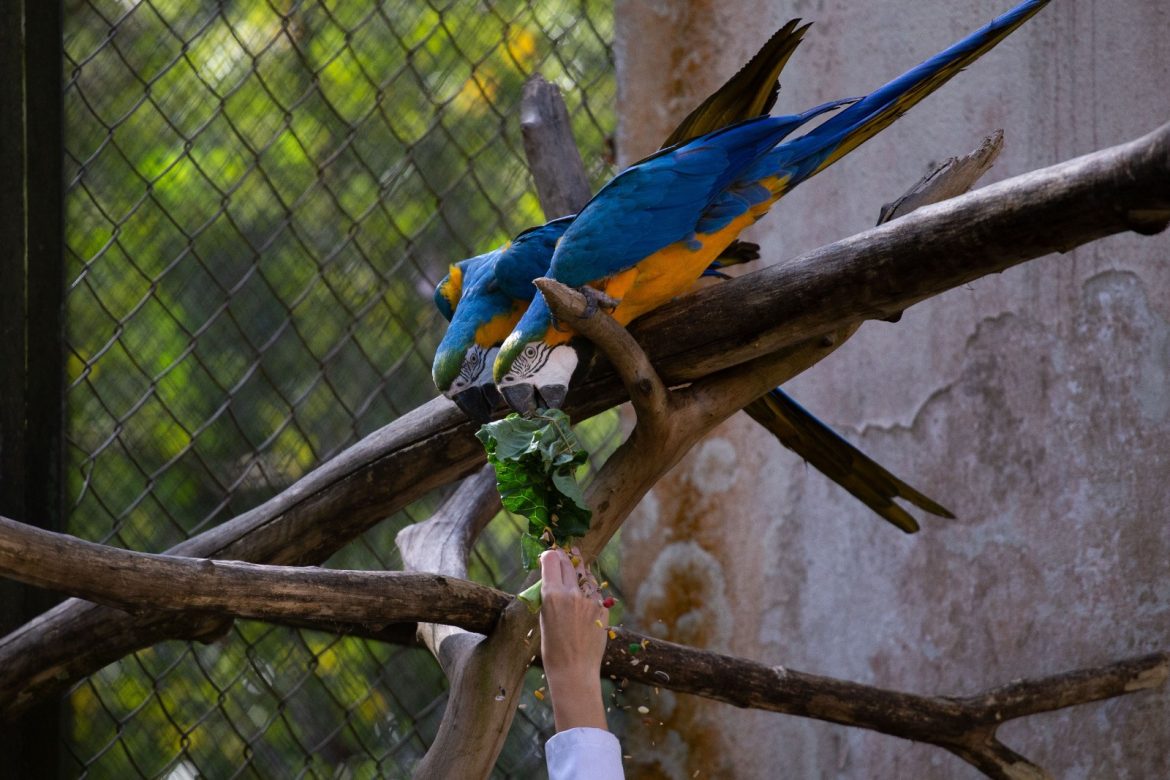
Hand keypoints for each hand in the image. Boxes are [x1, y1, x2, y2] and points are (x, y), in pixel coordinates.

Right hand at [539, 548, 609, 731]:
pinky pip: (595, 590)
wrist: (574, 670)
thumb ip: (550, 596)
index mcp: (552, 595)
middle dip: (563, 557)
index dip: (548, 555)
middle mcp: (572, 593)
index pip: (551, 560)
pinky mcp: (602, 607)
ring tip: (576, 560)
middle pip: (568, 563)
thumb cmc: (553, 649)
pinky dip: (589, 587)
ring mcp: (590, 599)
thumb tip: (553, 581)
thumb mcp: (544, 618)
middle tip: (562, 553)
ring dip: (578, 569)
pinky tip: (586, 586)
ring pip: (584, 574)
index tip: (547, 556)